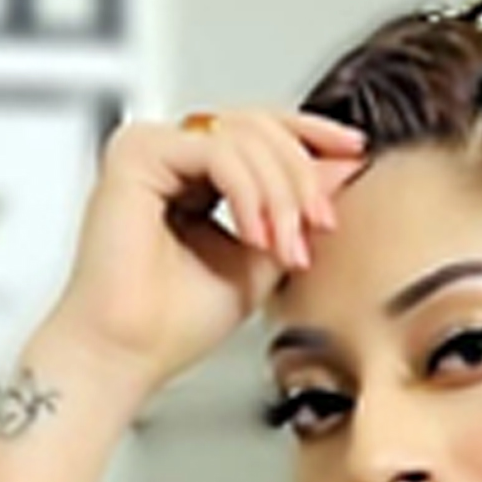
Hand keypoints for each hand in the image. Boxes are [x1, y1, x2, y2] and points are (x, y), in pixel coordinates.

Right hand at [36, 107, 367, 402]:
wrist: (128, 355)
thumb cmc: (173, 323)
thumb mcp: (262, 257)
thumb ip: (295, 211)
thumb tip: (342, 166)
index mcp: (192, 174)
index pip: (259, 131)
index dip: (310, 136)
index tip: (353, 153)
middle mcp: (169, 155)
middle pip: (259, 126)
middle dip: (301, 176)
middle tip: (321, 224)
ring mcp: (151, 149)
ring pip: (245, 135)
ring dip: (281, 192)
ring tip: (285, 246)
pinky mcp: (137, 154)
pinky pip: (218, 150)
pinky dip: (250, 191)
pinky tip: (257, 234)